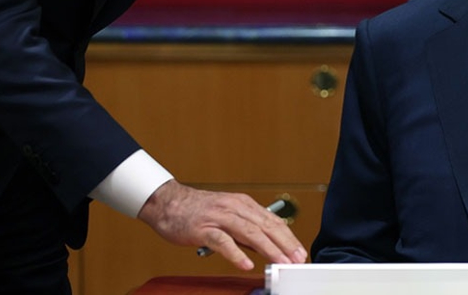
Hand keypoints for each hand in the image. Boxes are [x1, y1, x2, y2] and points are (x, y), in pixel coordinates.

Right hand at [137, 180, 307, 269]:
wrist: (167, 202)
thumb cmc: (197, 211)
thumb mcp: (227, 214)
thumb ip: (246, 229)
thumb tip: (266, 246)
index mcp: (243, 203)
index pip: (272, 221)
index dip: (288, 237)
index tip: (299, 251)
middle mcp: (234, 207)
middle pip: (265, 226)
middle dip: (284, 244)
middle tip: (296, 259)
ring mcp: (219, 217)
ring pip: (249, 233)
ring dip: (268, 248)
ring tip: (280, 261)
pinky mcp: (203, 229)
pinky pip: (223, 242)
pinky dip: (236, 253)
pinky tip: (246, 264)